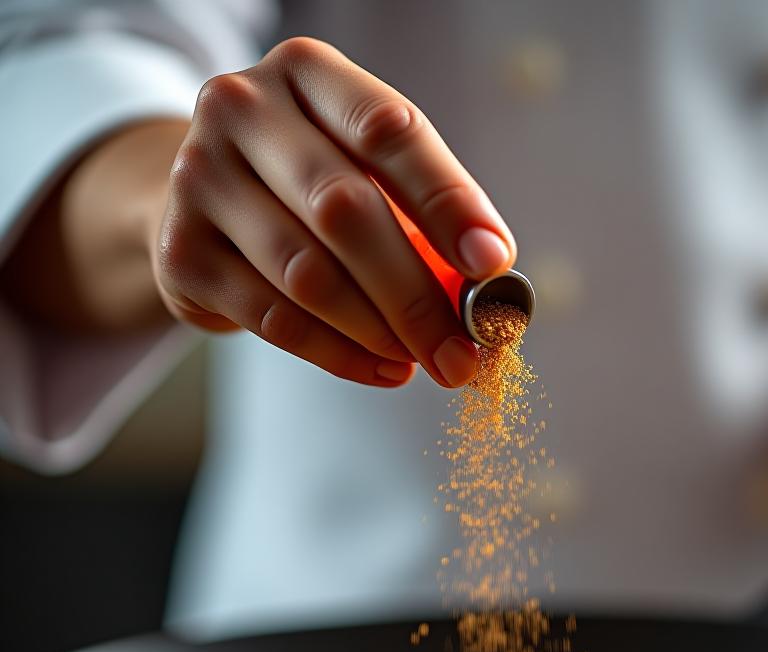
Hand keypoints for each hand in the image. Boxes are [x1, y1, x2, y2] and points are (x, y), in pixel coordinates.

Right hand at [155, 37, 516, 387]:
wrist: (204, 203)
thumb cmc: (310, 185)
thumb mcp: (365, 170)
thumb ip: (423, 218)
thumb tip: (489, 290)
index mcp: (307, 73)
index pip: (388, 130)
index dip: (447, 200)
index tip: (493, 263)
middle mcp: (242, 110)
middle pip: (344, 211)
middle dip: (416, 294)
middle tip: (463, 352)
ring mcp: (199, 178)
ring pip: (307, 274)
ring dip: (380, 331)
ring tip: (426, 360)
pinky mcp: (181, 253)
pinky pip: (276, 318)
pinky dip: (341, 355)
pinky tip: (384, 369)